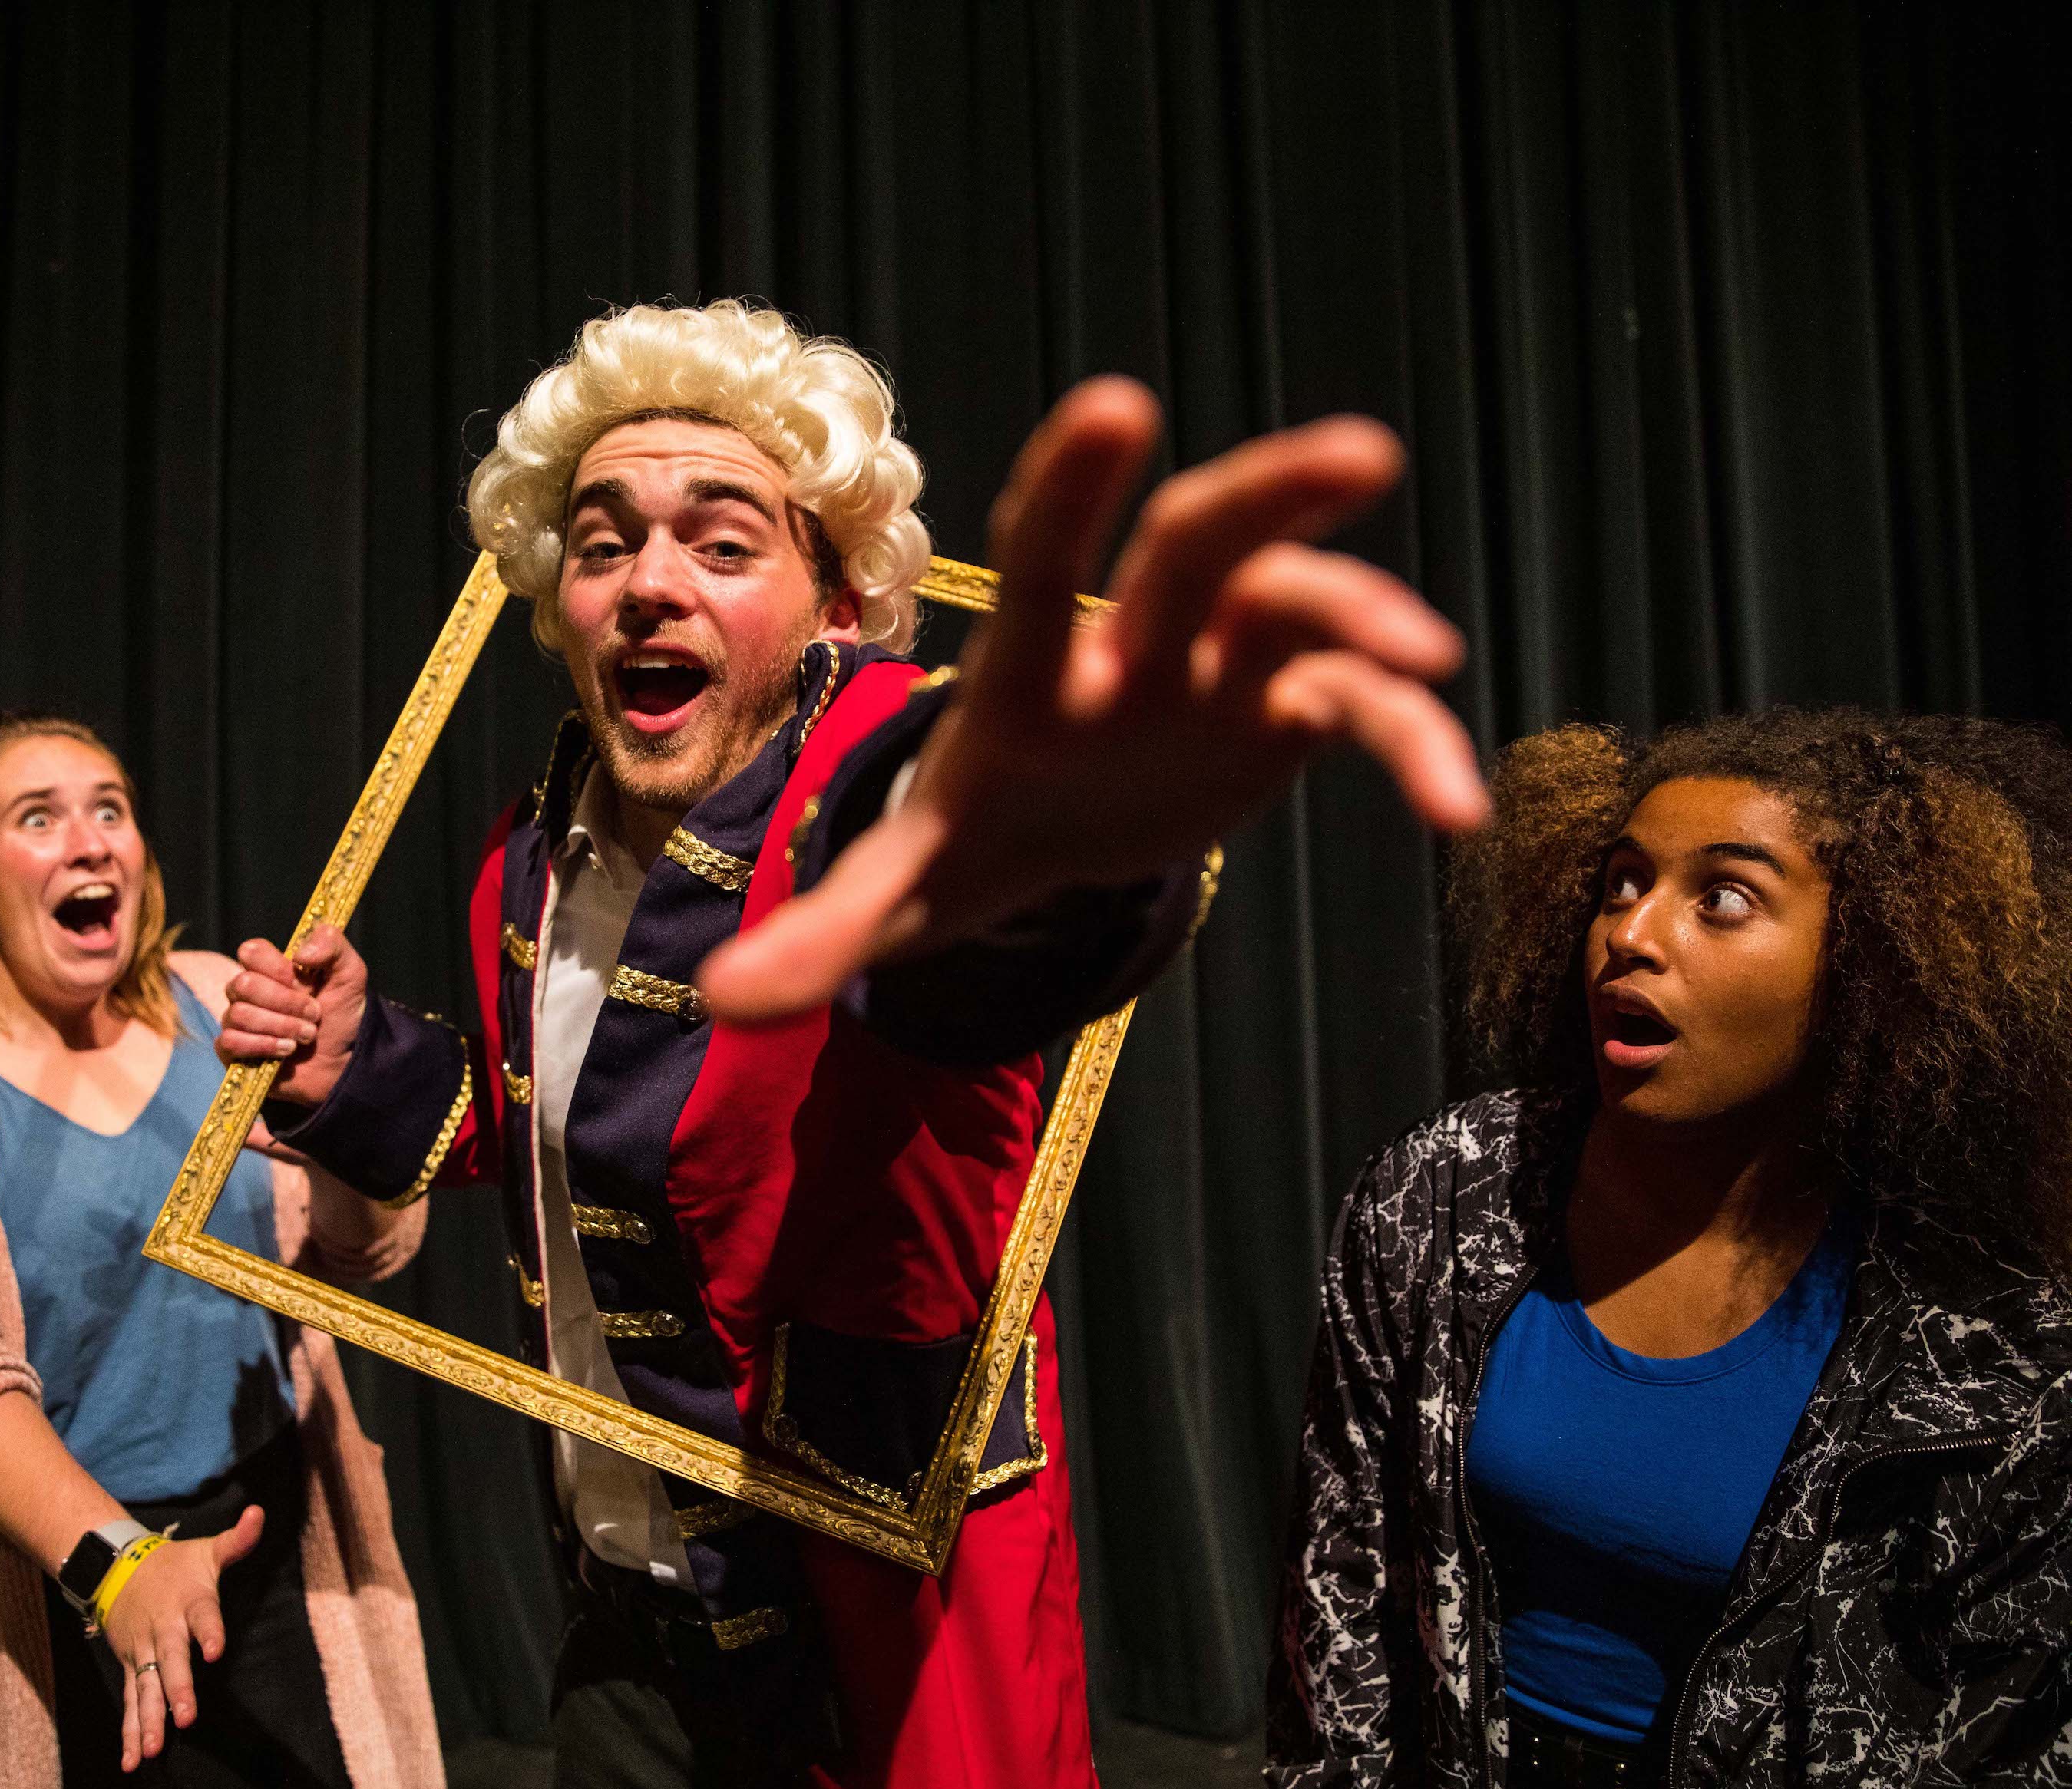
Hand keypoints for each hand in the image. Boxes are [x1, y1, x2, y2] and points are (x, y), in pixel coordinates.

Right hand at [100, 1508, 264, 1772]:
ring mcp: (144, 1652)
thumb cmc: (174, 1564)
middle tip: (185, 1716)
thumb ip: (237, 1540)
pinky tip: (131, 1760)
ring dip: (148, 1720)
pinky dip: (130, 1731)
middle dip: (177, 1689)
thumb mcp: (206, 1550)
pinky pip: (131, 1701)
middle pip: (170, 1661)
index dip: (210, 1632)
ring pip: (146, 1688)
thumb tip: (259, 1513)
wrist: (115, 1566)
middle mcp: (164, 1630)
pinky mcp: (131, 1666)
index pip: (203, 1616)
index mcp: (188, 1601)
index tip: (215, 1650)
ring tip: (153, 1750)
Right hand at [216, 925, 368, 1108]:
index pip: (250, 951)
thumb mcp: (350, 975)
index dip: (276, 967)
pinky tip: (287, 1051)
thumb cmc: (342, 1016)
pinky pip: (229, 1041)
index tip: (305, 982)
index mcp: (271, 969)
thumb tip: (301, 953)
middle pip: (243, 984)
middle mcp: (249, 992)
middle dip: (286, 1003)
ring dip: (281, 1027)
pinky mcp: (234, 1051)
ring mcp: (238, 1021)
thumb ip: (332, 945)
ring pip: (238, 1014)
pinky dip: (263, 1046)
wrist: (343, 1061)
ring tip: (307, 1036)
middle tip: (314, 1015)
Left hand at [698, 377, 1487, 1021]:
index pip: (1046, 566)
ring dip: (1367, 623)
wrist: (1057, 831)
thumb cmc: (976, 833)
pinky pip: (1362, 713)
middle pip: (1201, 544)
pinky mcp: (1288, 710)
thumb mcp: (908, 889)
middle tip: (1361, 454)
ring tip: (1429, 663)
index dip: (1076, 490)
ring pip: (1302, 608)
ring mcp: (1220, 664)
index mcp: (1034, 670)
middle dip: (1269, 495)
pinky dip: (1410, 747)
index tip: (1119, 403)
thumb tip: (720, 1000)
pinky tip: (1454, 809)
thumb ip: (828, 932)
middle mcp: (1135, 640)